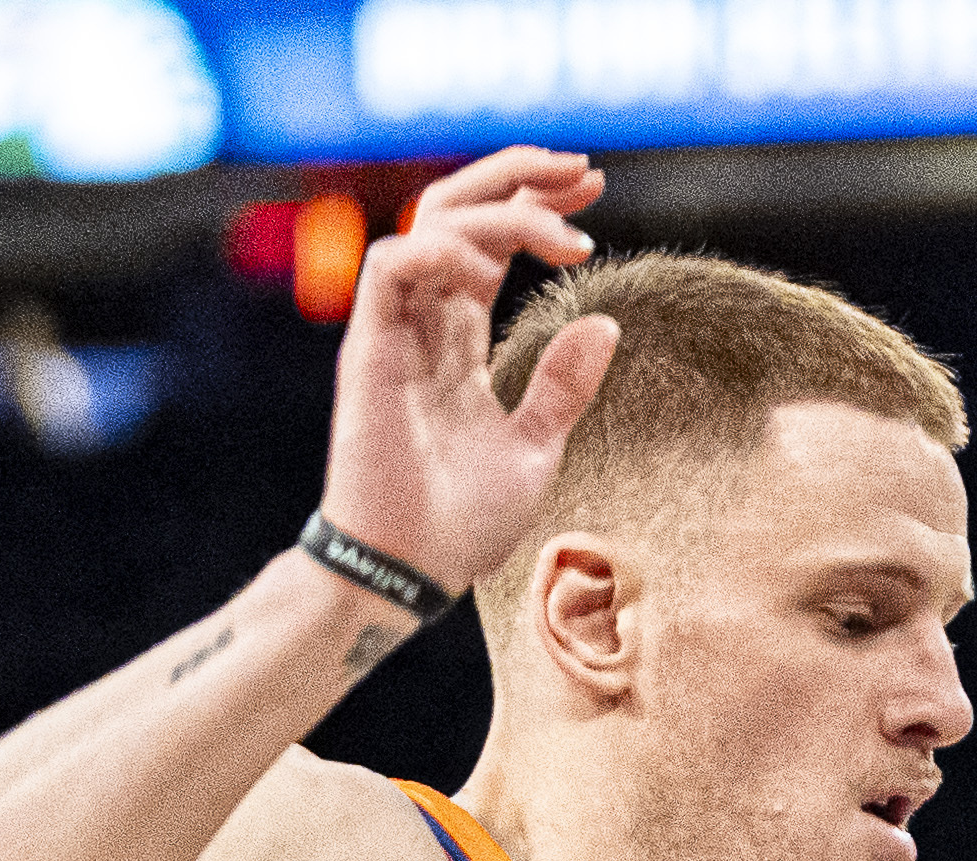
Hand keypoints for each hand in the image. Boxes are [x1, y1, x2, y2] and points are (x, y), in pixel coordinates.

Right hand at [321, 147, 618, 597]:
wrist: (409, 574)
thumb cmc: (461, 524)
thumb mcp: (535, 449)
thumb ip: (563, 387)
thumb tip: (606, 322)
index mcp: (457, 338)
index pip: (490, 243)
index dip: (537, 205)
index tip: (595, 191)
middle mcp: (424, 322)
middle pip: (456, 210)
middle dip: (519, 176)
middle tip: (584, 171)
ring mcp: (394, 332)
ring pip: (428, 224)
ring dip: (498, 212)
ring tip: (560, 238)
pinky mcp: (369, 352)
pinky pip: (391, 268)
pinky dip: (440, 251)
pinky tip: (489, 273)